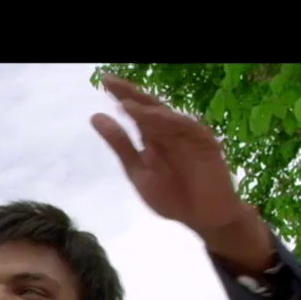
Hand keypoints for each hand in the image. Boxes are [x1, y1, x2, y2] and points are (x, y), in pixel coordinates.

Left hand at [90, 75, 272, 272]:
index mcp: (153, 136)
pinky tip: (153, 118)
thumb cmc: (172, 197)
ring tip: (124, 103)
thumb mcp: (138, 171)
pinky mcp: (205, 143)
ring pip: (166, 116)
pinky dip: (170, 122)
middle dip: (130, 94)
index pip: (136, 111)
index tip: (104, 81)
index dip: (122, 96)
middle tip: (109, 81)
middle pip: (149, 107)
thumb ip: (120, 144)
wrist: (202, 218)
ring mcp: (188, 135)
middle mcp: (169, 131)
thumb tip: (95, 117)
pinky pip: (187, 128)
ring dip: (145, 109)